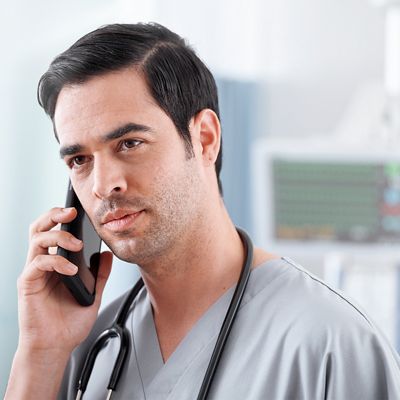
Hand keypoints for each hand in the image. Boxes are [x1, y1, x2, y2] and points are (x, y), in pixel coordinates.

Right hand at [17, 206, 112, 353]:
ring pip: (37, 240)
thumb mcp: (93, 293)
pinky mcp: (28, 284)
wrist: (57, 346)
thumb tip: (106, 254)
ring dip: (58, 237)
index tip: (79, 211)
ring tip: (76, 245)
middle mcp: (42, 264)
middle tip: (71, 213)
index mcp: (56, 263)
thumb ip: (99, 274)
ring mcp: (34, 273)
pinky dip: (56, 262)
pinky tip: (70, 270)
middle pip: (39, 228)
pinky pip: (38, 263)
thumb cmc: (69, 322)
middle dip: (54, 215)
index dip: (62, 218)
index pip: (54, 231)